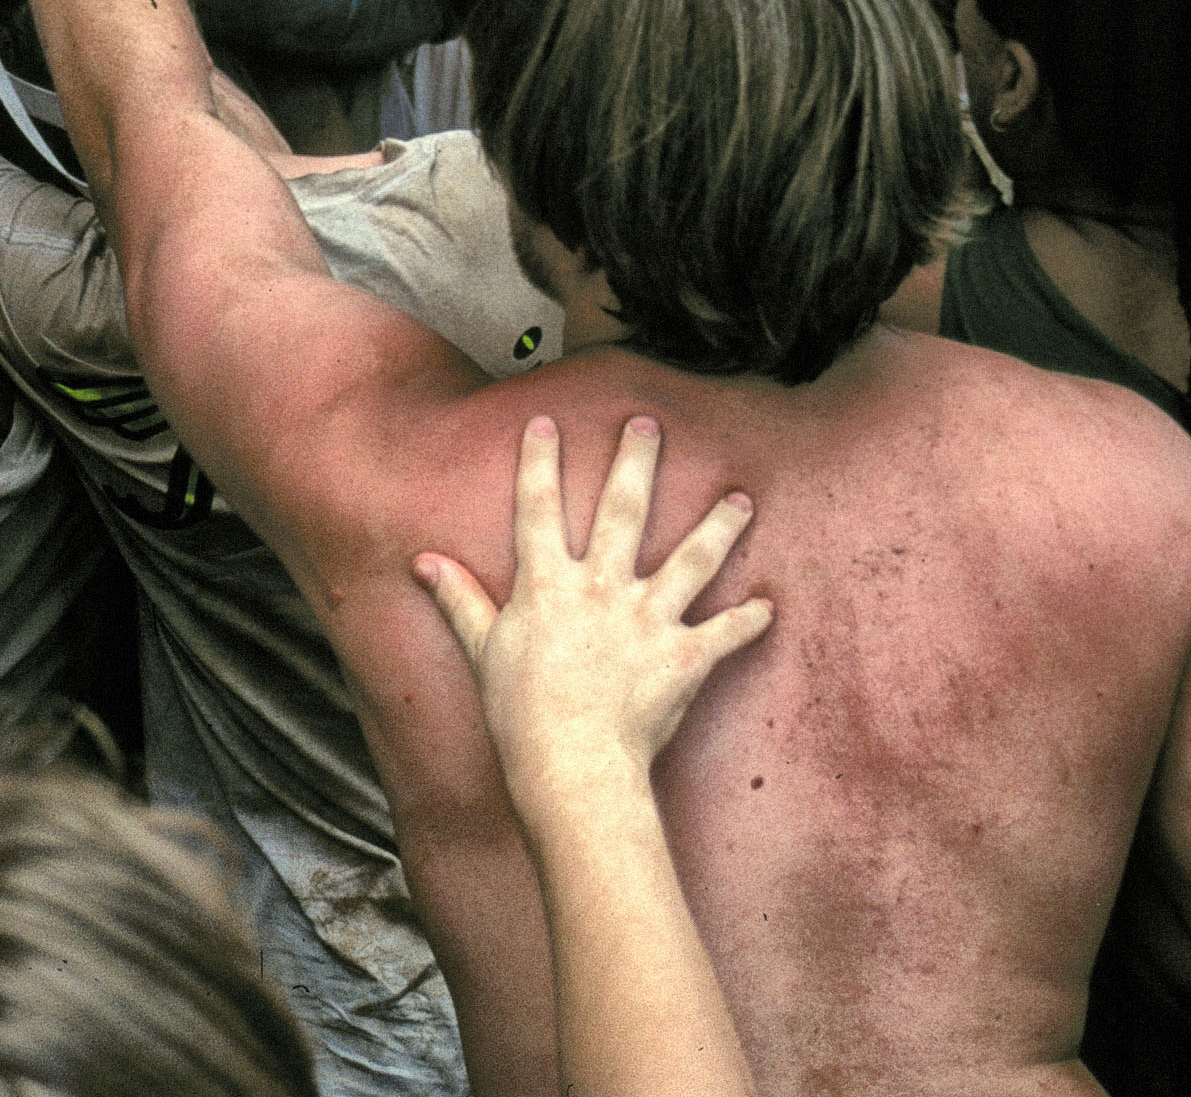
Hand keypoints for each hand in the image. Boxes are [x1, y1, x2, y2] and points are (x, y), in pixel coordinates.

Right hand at [413, 416, 771, 804]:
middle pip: (623, 510)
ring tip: (740, 500)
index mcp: (548, 585)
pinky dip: (748, 622)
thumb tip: (423, 562)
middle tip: (649, 424)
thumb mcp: (482, 651)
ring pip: (692, 559)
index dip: (540, 464)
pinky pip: (725, 633)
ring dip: (718, 527)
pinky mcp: (684, 656)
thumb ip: (460, 600)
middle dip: (636, 461)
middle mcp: (602, 589)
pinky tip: (767, 608)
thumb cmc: (519, 714)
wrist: (570, 765)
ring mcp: (647, 619)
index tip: (545, 425)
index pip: (539, 509)